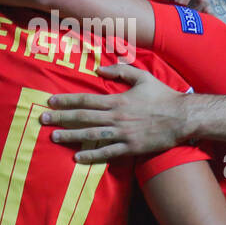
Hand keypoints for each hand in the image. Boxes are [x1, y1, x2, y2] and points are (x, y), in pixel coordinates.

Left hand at [42, 63, 188, 162]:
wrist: (182, 117)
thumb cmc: (163, 96)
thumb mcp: (142, 77)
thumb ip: (120, 70)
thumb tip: (99, 67)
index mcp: (118, 100)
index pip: (86, 100)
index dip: (67, 101)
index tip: (51, 102)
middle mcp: (116, 117)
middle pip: (83, 118)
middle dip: (62, 118)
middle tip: (43, 120)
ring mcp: (123, 134)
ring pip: (91, 135)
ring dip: (71, 136)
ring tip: (54, 137)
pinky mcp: (131, 148)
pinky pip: (108, 152)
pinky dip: (92, 155)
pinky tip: (77, 157)